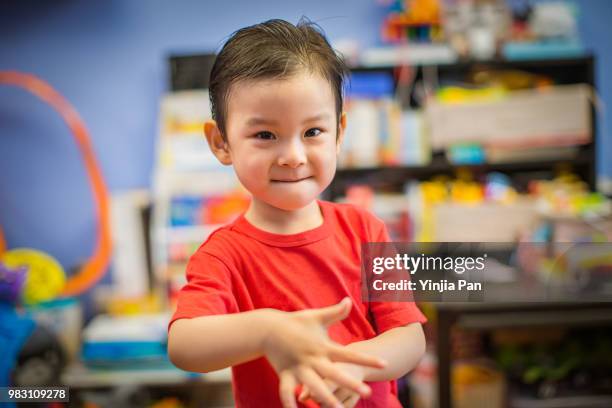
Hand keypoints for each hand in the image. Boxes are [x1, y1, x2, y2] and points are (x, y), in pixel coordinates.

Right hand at [262, 298, 385, 407]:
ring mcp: (298, 367)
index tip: (383, 364)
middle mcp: (312, 358)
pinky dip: (290, 403)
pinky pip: (286, 391)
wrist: (268, 328)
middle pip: (334, 374)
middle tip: (367, 392)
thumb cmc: (295, 322)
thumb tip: (349, 300)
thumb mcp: (316, 316)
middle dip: (350, 383)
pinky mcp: (284, 374)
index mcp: (323, 346)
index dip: (366, 359)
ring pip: (313, 386)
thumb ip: (335, 312)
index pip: (349, 354)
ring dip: (325, 398)